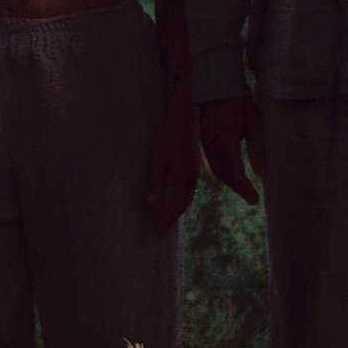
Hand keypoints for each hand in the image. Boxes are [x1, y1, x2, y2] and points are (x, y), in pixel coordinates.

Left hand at [141, 99, 200, 235]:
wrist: (185, 114)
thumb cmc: (168, 135)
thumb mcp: (157, 157)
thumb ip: (155, 180)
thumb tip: (152, 204)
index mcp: (184, 177)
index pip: (175, 205)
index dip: (167, 219)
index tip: (158, 232)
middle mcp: (193, 177)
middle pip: (183, 203)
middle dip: (171, 217)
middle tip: (160, 229)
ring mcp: (195, 170)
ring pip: (187, 196)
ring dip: (177, 208)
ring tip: (166, 218)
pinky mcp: (193, 164)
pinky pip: (188, 188)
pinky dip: (181, 198)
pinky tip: (175, 198)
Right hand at [197, 94, 263, 204]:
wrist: (216, 86)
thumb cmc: (239, 103)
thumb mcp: (254, 123)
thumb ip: (258, 149)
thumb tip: (263, 174)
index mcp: (226, 141)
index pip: (235, 173)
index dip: (245, 189)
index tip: (254, 200)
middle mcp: (212, 146)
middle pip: (224, 175)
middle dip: (238, 188)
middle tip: (251, 197)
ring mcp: (204, 143)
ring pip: (216, 170)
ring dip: (229, 182)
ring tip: (243, 188)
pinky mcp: (202, 141)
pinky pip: (211, 162)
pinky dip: (221, 173)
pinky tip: (230, 174)